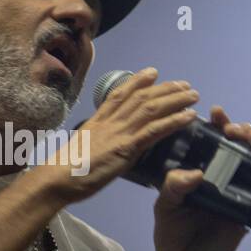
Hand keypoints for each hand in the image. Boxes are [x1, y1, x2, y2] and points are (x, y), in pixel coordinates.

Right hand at [33, 67, 199, 204]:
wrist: (57, 178)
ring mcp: (119, 133)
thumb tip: (103, 144)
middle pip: (142, 97)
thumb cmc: (65, 170)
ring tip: (193, 95)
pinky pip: (155, 130)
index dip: (137, 81)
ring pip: (152, 109)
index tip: (152, 73)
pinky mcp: (126, 148)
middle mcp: (110, 122)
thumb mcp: (81, 148)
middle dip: (165, 88)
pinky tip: (189, 116)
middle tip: (183, 83)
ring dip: (176, 99)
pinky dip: (174, 121)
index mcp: (98, 120)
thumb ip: (96, 142)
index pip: (120, 94)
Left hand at [153, 105, 250, 250]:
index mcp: (200, 171)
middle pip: (240, 145)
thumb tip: (195, 174)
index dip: (218, 123)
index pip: (212, 140)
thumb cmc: (172, 238)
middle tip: (234, 129)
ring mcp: (240, 192)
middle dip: (243, 130)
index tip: (216, 113)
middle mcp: (222, 178)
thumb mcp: (166, 207)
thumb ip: (174, 187)